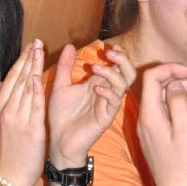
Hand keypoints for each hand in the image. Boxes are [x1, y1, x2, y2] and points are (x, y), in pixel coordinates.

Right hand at [0, 40, 45, 185]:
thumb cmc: (3, 152)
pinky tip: (39, 76)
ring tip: (40, 51)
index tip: (29, 47)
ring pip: (26, 87)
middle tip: (36, 42)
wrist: (10, 176)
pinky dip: (36, 90)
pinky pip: (34, 105)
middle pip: (18, 79)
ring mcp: (18, 119)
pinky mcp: (31, 129)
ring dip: (34, 67)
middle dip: (28, 58)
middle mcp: (6, 110)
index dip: (20, 61)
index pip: (10, 78)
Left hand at [48, 44, 135, 168]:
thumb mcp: (61, 86)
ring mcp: (107, 104)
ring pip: (123, 85)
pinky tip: (95, 88)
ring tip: (96, 68)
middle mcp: (106, 91)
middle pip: (127, 73)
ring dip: (112, 73)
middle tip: (110, 53)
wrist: (59, 140)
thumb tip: (70, 45)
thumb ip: (66, 66)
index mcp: (97, 83)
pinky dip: (108, 91)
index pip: (115, 65)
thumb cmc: (61, 115)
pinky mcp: (106, 117)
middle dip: (122, 60)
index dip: (117, 54)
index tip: (109, 46)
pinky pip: (115, 101)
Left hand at [136, 64, 186, 185]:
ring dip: (172, 88)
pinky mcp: (154, 140)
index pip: (151, 78)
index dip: (170, 68)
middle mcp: (144, 121)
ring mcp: (147, 131)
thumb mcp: (186, 132)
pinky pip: (159, 112)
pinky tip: (185, 104)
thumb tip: (174, 84)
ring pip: (156, 99)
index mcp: (149, 116)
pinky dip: (171, 102)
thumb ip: (178, 103)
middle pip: (152, 86)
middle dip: (172, 75)